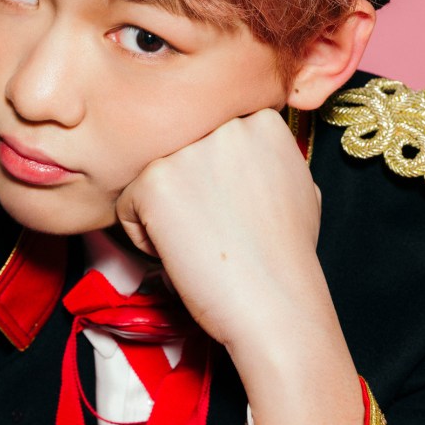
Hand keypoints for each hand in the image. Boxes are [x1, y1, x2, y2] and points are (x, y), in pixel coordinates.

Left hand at [115, 108, 321, 352]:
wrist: (277, 304)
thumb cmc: (287, 257)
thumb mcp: (297, 184)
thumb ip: (265, 155)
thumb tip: (246, 147)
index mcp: (261, 120)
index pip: (211, 134)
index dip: (218, 177)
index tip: (234, 209)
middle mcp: (224, 124)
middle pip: (179, 151)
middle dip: (188, 189)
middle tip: (214, 229)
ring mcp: (187, 150)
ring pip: (151, 176)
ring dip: (165, 211)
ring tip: (202, 242)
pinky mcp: (155, 181)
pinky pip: (127, 203)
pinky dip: (144, 235)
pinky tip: (182, 253)